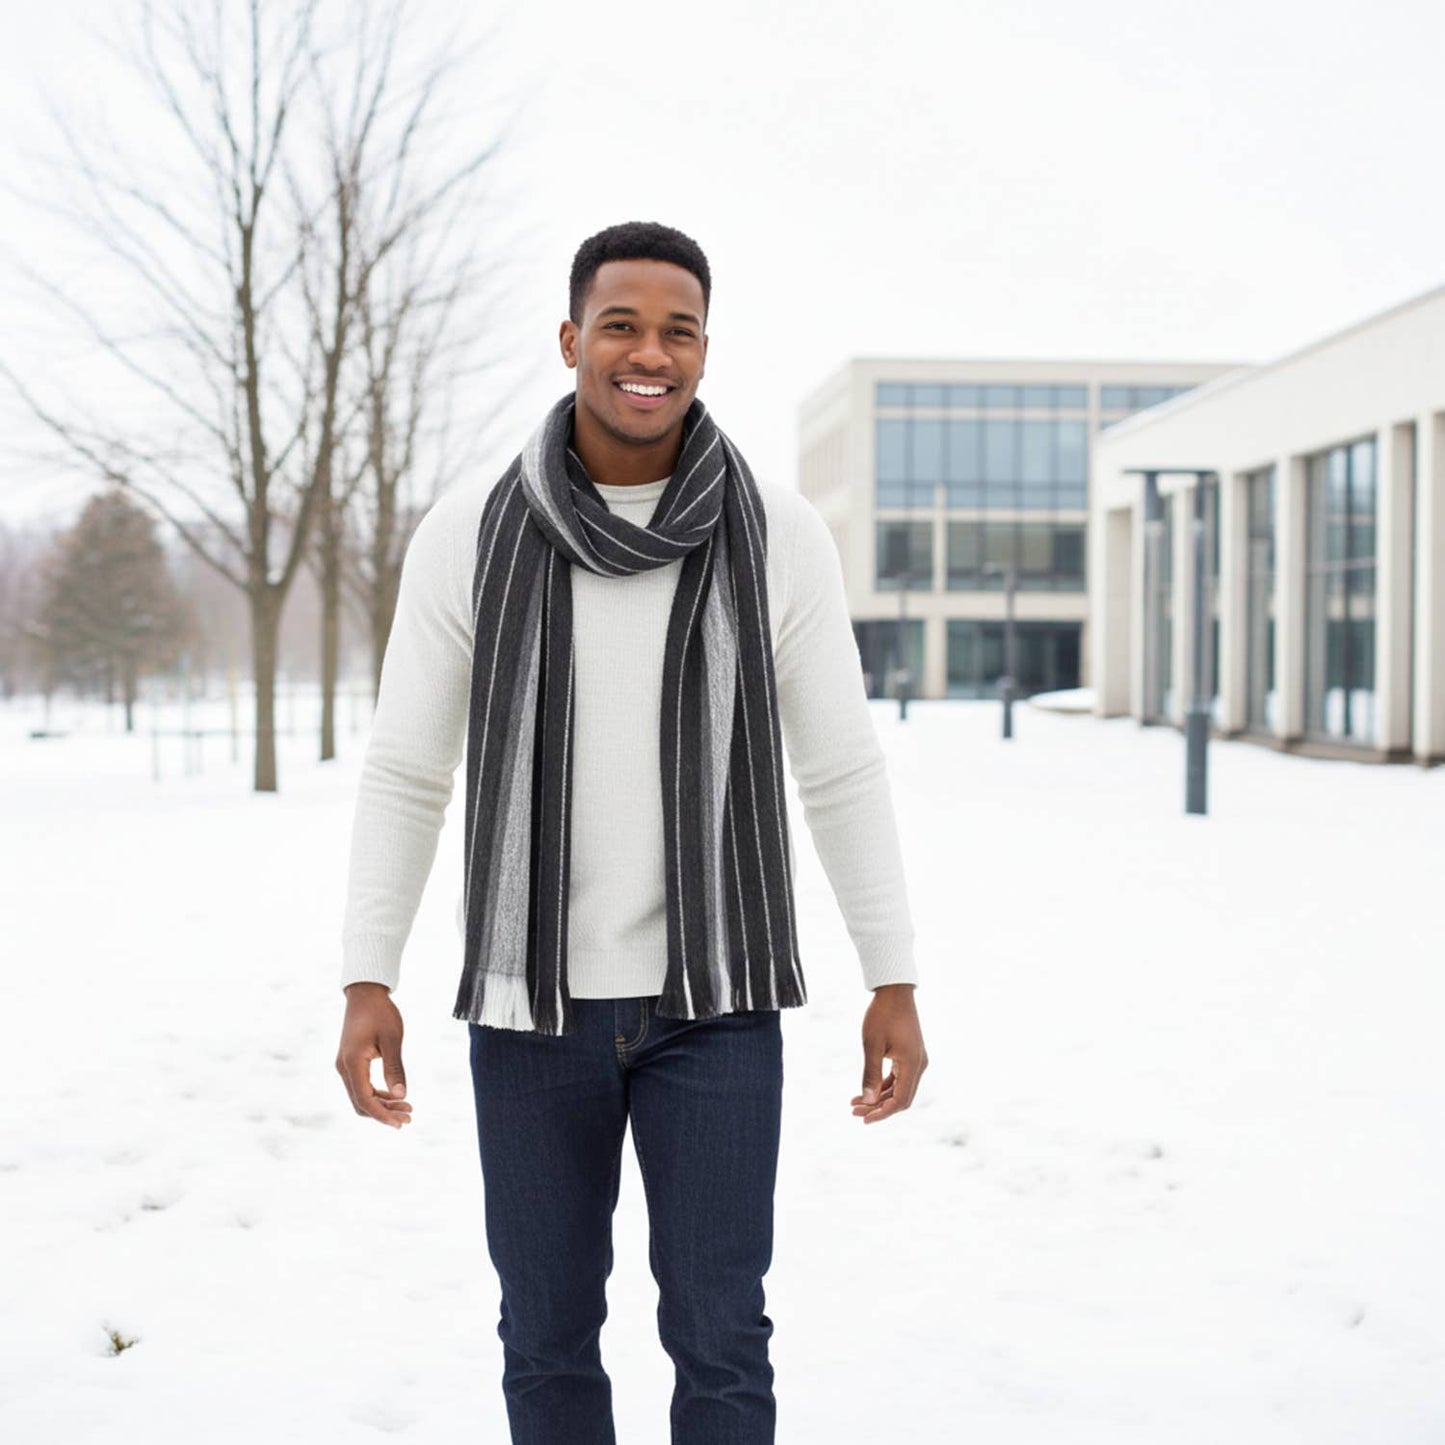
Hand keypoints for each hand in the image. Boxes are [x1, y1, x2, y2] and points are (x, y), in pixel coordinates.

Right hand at [336, 982, 412, 1128]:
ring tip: (406, 1109)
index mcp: (352, 1062)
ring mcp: (345, 1066)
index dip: (382, 1114)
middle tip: (408, 1117)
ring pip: (360, 1096)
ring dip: (381, 1105)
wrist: (365, 994)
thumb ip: (395, 1068)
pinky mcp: (350, 1063)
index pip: (364, 1099)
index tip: (401, 1123)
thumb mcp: (393, 1039)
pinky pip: (361, 1086)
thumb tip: (401, 1095)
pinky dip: (377, 1095)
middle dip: (384, 1113)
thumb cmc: (380, 1013)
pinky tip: (395, 1096)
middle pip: (360, 1102)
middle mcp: (344, 1068)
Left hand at [852, 983, 926, 1124]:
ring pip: (898, 1088)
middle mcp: (919, 1065)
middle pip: (901, 1097)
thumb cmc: (882, 1015)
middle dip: (878, 1107)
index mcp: (913, 1065)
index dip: (883, 1113)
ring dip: (879, 1097)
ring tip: (855, 1102)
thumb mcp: (872, 1045)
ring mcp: (915, 1060)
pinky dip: (883, 1085)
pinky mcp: (910, 1055)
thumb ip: (870, 1074)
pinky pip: (898, 1077)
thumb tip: (867, 1100)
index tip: (864, 1118)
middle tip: (854, 1111)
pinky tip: (866, 1090)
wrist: (894, 991)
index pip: (901, 1100)